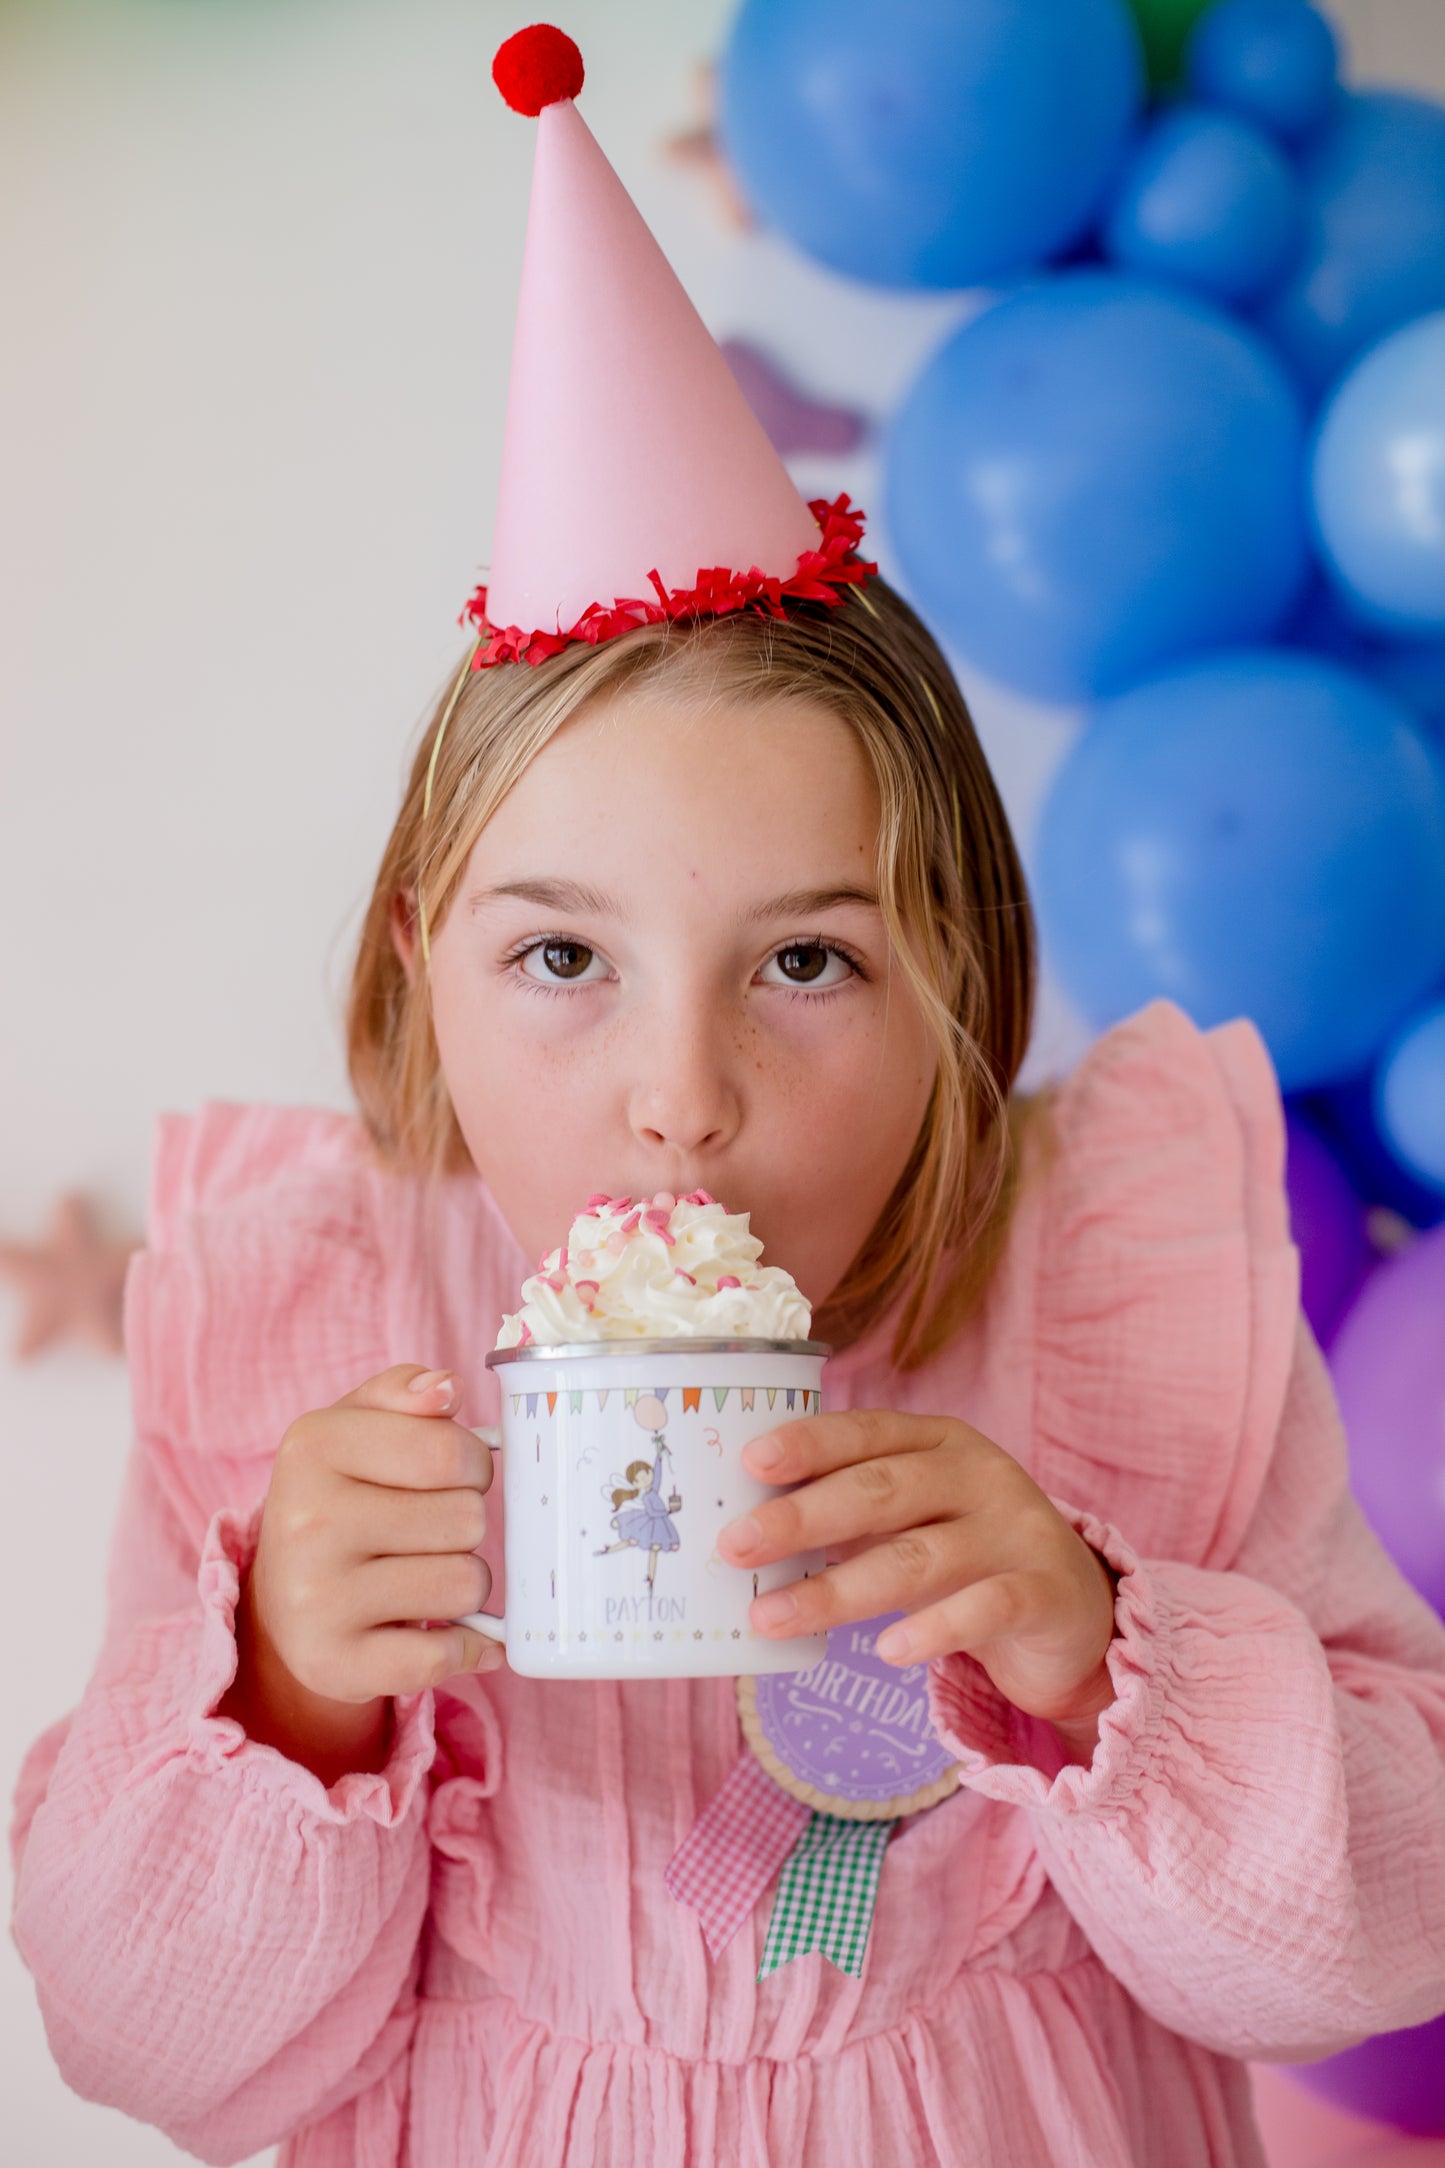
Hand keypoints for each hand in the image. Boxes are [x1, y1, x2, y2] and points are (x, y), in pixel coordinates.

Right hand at [222, 1366, 501, 1784]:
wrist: (281, 1601)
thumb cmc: (341, 1497)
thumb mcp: (358, 1426)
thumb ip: (405, 1392)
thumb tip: (448, 1388)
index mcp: (314, 1445)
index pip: (450, 1450)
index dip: (471, 1464)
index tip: (450, 1474)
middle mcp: (305, 1521)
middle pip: (467, 1518)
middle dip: (464, 1524)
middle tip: (426, 1532)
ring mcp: (316, 1599)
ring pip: (466, 1584)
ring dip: (462, 1583)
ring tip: (420, 1576)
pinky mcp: (334, 1664)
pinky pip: (444, 1655)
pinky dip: (462, 1647)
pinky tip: (438, 1633)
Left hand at [718, 1410, 1119, 1744]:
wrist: (1074, 1610)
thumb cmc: (967, 1556)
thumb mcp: (913, 1520)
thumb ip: (850, 1516)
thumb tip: (746, 1533)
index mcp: (940, 1441)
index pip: (868, 1431)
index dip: (809, 1444)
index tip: (749, 1464)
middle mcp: (981, 1474)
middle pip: (883, 1489)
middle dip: (802, 1517)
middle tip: (735, 1546)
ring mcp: (1018, 1530)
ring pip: (919, 1556)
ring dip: (838, 1590)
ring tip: (773, 1616)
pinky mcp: (1045, 1591)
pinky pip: (984, 1608)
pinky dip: (932, 1629)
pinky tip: (885, 1651)